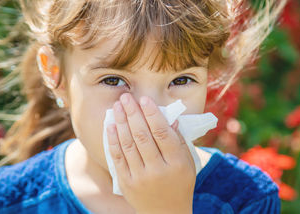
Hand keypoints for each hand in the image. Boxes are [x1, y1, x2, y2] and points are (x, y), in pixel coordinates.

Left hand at [106, 93, 195, 213]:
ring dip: (121, 122)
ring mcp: (140, 178)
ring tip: (117, 106)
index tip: (144, 99)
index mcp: (177, 163)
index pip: (162, 133)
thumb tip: (170, 117)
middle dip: (133, 114)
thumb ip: (180, 140)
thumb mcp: (187, 163)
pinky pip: (117, 158)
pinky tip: (111, 125)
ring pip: (128, 145)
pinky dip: (113, 140)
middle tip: (126, 97)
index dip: (152, 114)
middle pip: (142, 136)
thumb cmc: (180, 183)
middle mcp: (158, 170)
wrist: (166, 213)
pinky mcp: (126, 183)